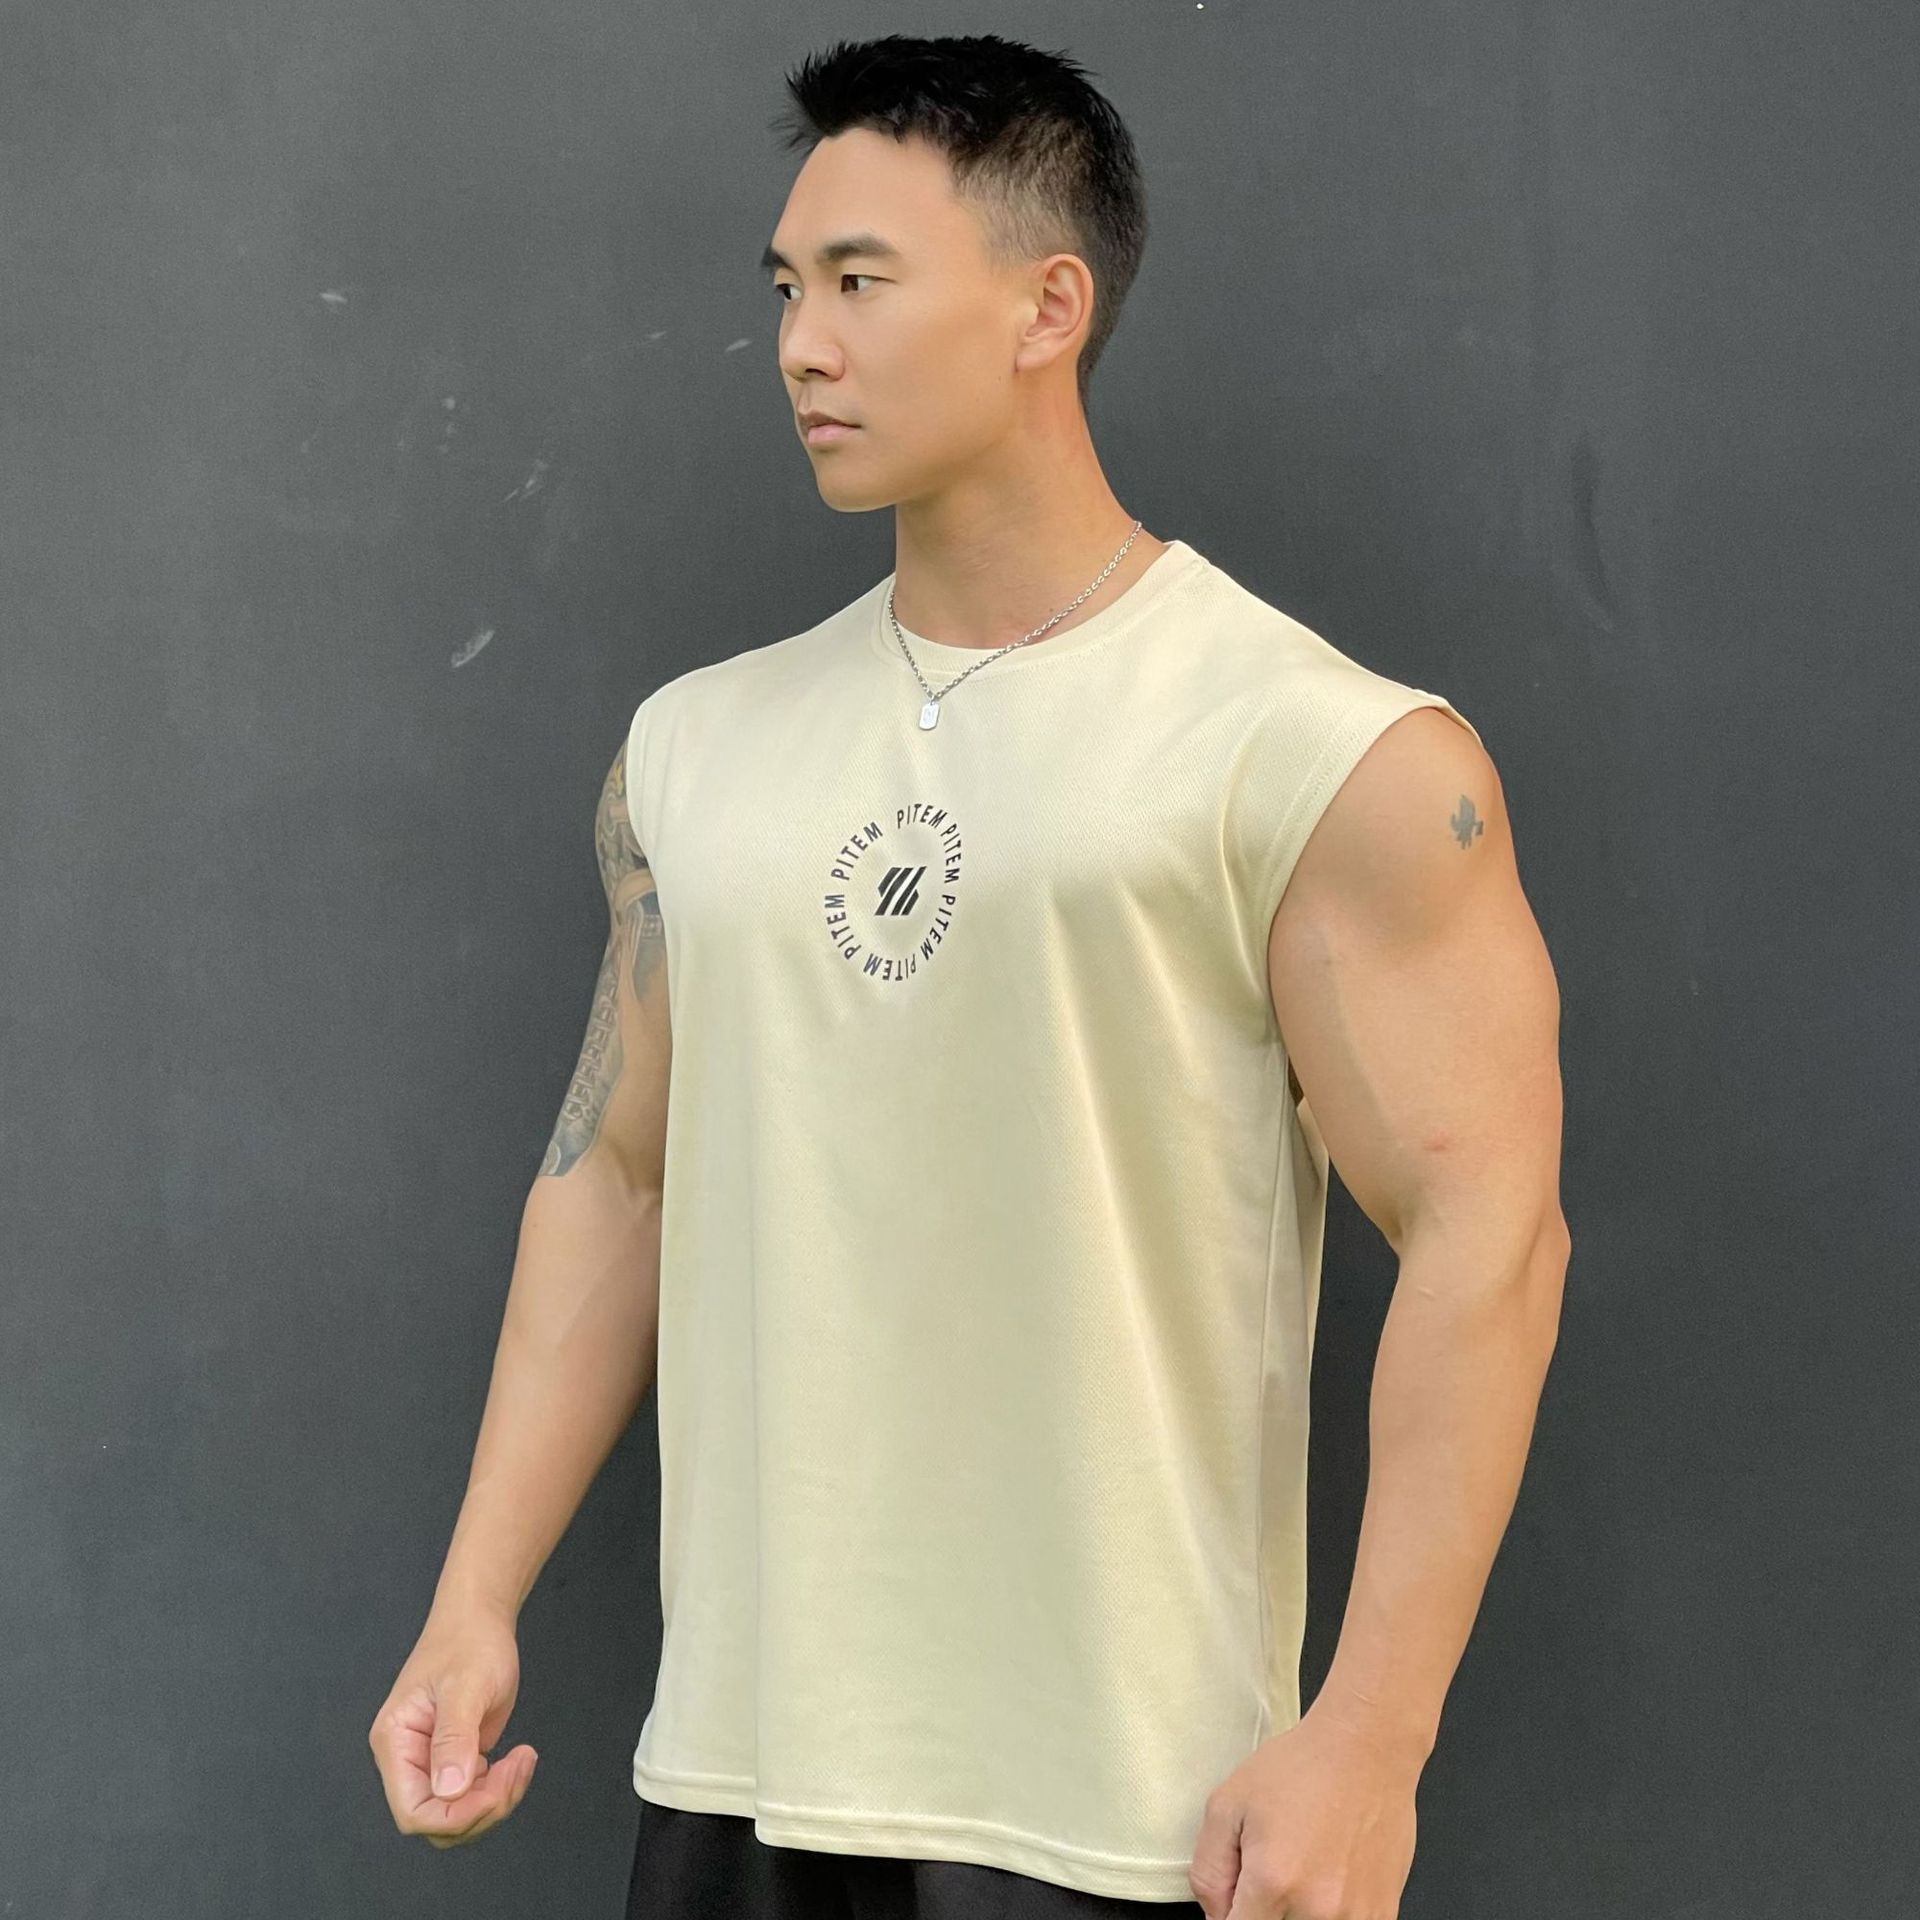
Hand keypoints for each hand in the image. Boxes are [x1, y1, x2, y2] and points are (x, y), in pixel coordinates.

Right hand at [367, 1600, 538, 1848]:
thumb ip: (455, 1737)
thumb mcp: (466, 1685)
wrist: (480, 1619)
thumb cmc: (468, 1641)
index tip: (493, 1793)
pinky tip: (518, 1759)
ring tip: (522, 1760)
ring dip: (496, 1800)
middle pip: (438, 1821)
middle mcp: (408, 1759)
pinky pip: (473, 1797)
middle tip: (516, 1769)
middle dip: (482, 1809)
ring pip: (458, 1815)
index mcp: (395, 1742)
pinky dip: (500, 1789)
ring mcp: (431, 1761)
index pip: (413, 1811)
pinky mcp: (456, 1760)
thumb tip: (449, 1790)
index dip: (454, 1816)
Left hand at [1187, 1704, 1424, 1917]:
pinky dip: (1331, 1909)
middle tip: (1275, 1868)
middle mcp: (1317, 1910)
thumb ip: (1209, 1870)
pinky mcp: (1383, 1914)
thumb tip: (1216, 1914)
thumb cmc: (1302, 1767)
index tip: (1238, 1898)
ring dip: (1300, 1910)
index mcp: (1273, 1882)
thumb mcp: (1228, 1802)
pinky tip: (1332, 1872)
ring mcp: (1355, 1917)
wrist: (1366, 1748)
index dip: (1230, 1915)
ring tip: (1306, 1866)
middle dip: (1264, 1909)